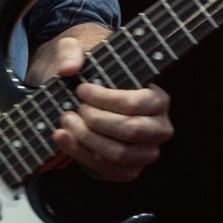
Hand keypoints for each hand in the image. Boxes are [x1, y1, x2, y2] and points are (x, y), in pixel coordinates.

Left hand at [28, 29, 172, 183]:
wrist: (88, 104)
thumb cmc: (92, 78)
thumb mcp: (80, 54)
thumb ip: (71, 52)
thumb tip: (68, 68)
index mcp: (158, 99)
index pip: (135, 103)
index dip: (105, 99)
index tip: (81, 91)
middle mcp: (159, 129)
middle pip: (129, 130)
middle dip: (96, 121)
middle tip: (73, 110)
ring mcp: (146, 153)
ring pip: (119, 154)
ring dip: (88, 140)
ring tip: (66, 123)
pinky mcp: (128, 170)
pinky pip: (108, 170)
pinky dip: (82, 156)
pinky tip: (64, 139)